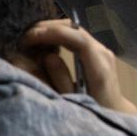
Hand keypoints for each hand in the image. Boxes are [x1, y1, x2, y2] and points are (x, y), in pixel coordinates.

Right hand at [20, 19, 136, 115]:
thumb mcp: (72, 100)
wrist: (112, 108)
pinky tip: (42, 42)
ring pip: (72, 26)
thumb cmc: (91, 108)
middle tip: (24, 39)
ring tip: (30, 41)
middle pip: (74, 28)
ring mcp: (100, 47)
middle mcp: (102, 53)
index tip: (30, 38)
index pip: (79, 39)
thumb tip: (47, 56)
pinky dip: (55, 33)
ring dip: (49, 29)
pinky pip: (73, 32)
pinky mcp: (94, 46)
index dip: (53, 34)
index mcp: (99, 69)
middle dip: (46, 28)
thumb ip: (60, 79)